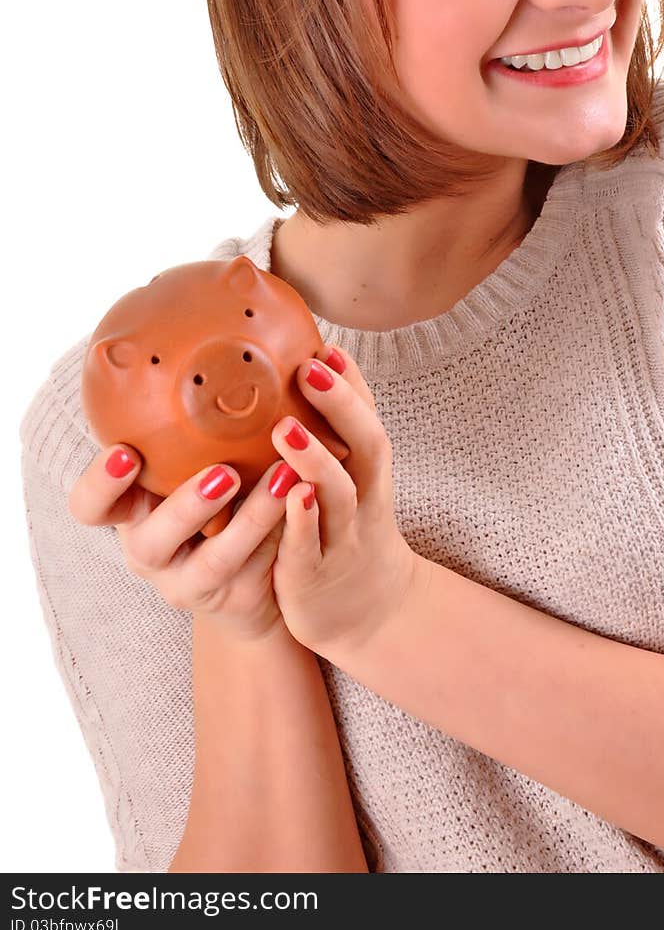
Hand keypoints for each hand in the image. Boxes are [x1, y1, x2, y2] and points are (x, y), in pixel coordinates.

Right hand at [67, 441, 301, 642]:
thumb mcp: (198, 461)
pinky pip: (257, 572)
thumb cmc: (221, 495)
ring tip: (284, 479)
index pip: (91, 505)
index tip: (126, 451)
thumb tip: (226, 328)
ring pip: (211, 562)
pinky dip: (280, 534)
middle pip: (147, 541)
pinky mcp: (232, 600)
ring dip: (249, 520)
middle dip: (185, 506)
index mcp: (134, 510)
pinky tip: (304, 498)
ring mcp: (189, 582)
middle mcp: (151, 550)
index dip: (101, 484)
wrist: (253, 571)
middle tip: (225, 472)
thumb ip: (194, 424)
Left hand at [268, 344, 417, 658]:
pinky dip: (303, 522)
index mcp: (368, 472)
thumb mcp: (351, 481)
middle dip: (341, 406)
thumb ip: (333, 435)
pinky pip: (311, 547)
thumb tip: (307, 369)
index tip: (327, 345)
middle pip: (367, 447)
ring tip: (285, 428)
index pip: (368, 417)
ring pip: (339, 496)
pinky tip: (289, 498)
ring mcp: (343, 537)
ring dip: (315, 460)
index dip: (352, 383)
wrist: (370, 614)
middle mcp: (364, 499)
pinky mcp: (315, 574)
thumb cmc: (348, 531)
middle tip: (309, 370)